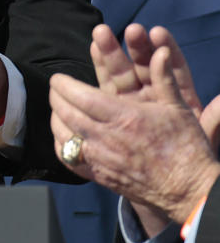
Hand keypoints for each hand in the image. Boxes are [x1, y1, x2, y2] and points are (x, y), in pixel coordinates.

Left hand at [50, 47, 219, 224]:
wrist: (189, 190)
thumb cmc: (185, 148)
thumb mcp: (178, 108)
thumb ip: (164, 77)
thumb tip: (162, 52)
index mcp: (124, 117)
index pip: (81, 96)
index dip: (64, 85)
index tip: (58, 78)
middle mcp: (107, 138)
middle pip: (66, 113)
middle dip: (56, 97)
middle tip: (54, 88)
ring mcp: (100, 159)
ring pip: (63, 134)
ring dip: (55, 117)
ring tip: (56, 107)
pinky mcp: (99, 176)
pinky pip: (68, 159)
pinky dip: (59, 143)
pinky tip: (63, 134)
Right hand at [91, 23, 219, 150]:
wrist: (167, 180)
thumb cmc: (186, 155)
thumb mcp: (202, 136)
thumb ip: (214, 120)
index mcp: (177, 99)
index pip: (172, 70)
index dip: (165, 50)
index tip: (158, 33)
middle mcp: (153, 96)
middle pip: (142, 67)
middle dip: (134, 46)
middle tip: (126, 30)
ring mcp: (131, 101)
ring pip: (121, 73)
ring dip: (111, 52)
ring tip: (101, 33)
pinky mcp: (114, 109)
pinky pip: (106, 87)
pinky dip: (100, 68)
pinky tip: (94, 50)